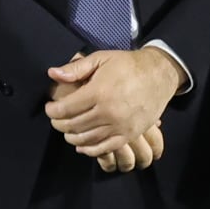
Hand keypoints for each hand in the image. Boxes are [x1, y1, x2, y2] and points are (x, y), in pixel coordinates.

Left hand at [46, 47, 184, 168]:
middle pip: (74, 125)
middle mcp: (108, 112)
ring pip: (86, 139)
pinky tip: (81, 146)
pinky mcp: (129, 135)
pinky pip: (104, 148)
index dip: (52, 111)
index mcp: (99, 92)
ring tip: (67, 130)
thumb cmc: (128, 65)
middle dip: (59, 124)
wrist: (159, 75)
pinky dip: (89, 150)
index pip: (66, 109)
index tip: (50, 108)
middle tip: (56, 119)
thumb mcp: (101, 58)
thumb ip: (76, 68)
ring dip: (72, 137)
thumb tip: (52, 73)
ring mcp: (119, 126)